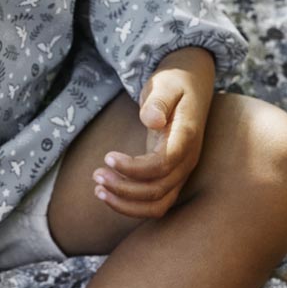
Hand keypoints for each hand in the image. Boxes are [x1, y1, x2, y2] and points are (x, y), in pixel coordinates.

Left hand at [93, 47, 214, 218]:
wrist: (190, 85)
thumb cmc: (174, 83)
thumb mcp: (165, 84)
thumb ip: (158, 101)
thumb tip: (151, 120)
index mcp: (185, 138)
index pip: (162, 165)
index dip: (134, 168)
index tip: (107, 156)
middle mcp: (186, 160)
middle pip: (158, 190)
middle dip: (124, 189)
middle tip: (96, 174)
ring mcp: (180, 171)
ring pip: (158, 204)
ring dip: (126, 203)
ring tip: (98, 189)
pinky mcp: (170, 175)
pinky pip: (155, 201)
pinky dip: (132, 204)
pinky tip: (108, 193)